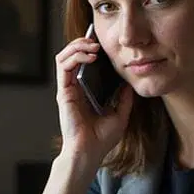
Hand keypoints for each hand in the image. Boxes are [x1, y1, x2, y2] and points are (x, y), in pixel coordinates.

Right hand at [55, 35, 133, 165]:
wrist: (89, 153)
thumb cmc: (101, 140)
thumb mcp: (120, 115)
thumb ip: (123, 99)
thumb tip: (130, 84)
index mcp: (85, 92)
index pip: (83, 64)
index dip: (89, 50)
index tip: (103, 44)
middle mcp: (74, 88)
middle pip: (71, 56)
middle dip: (83, 43)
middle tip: (97, 41)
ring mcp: (67, 89)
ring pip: (64, 57)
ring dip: (77, 46)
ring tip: (92, 45)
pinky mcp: (63, 92)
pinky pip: (63, 66)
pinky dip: (75, 56)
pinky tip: (90, 56)